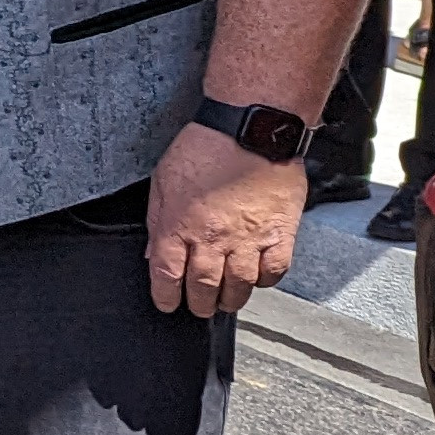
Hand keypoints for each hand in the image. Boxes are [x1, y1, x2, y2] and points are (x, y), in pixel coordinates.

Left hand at [148, 122, 301, 318]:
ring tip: (226, 299)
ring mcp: (248, 238)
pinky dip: (265, 280)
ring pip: (239, 286)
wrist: (250, 128)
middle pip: (203, 287)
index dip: (165, 296)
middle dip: (198, 304)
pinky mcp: (280, 232)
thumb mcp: (163, 180)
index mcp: (178, 225)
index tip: (167, 304)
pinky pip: (274, 270)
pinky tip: (257, 277)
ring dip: (230, 299)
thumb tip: (153, 253)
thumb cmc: (205, 147)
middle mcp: (212, 237)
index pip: (166, 276)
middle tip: (199, 306)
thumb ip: (157, 221)